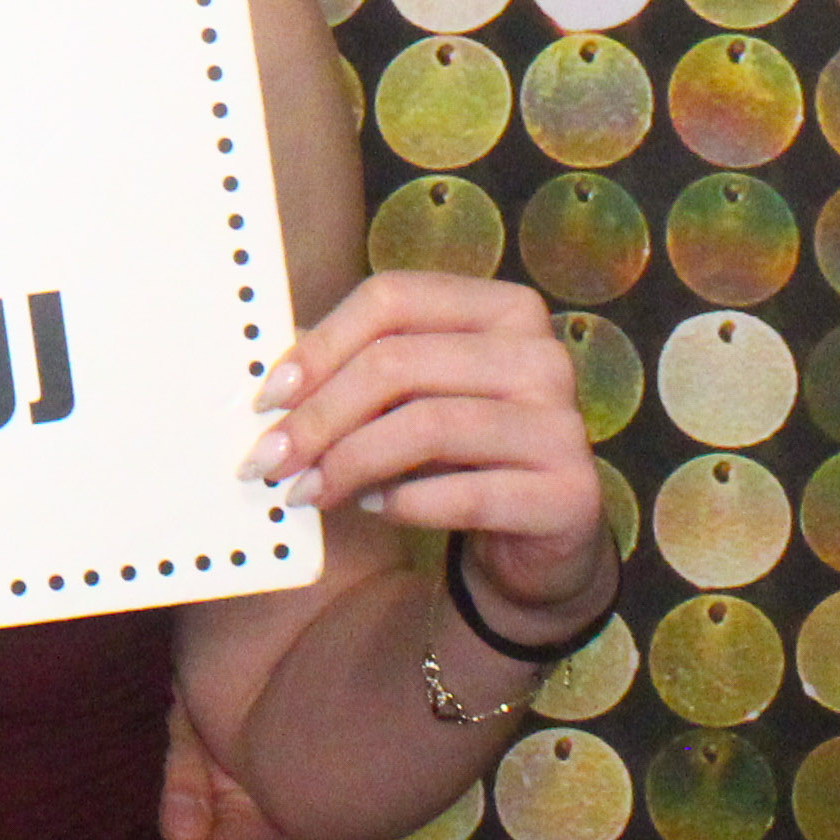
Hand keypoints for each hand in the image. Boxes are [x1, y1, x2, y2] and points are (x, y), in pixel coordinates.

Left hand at [241, 272, 607, 632]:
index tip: (268, 397)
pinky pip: (466, 493)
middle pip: (399, 363)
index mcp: (502, 308)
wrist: (536, 539)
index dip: (319, 346)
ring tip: (306, 491)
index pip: (392, 299)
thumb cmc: (457, 455)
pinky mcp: (570, 493)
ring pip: (427, 426)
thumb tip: (271, 377)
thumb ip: (352, 370)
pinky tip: (370, 508)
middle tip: (270, 460)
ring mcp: (564, 424)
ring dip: (349, 462)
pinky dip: (403, 503)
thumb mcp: (406, 398)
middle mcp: (541, 356)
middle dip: (319, 416)